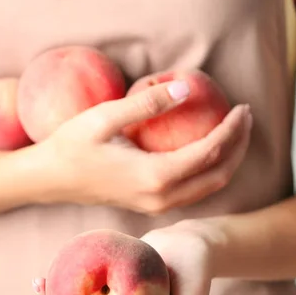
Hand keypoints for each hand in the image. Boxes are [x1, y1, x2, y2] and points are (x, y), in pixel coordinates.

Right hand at [41, 80, 252, 214]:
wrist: (49, 180)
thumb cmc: (71, 146)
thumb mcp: (104, 117)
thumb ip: (147, 104)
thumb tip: (186, 89)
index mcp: (155, 177)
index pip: (209, 152)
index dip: (231, 129)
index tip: (242, 107)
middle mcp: (161, 197)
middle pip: (218, 174)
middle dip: (239, 146)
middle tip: (246, 117)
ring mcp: (157, 205)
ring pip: (209, 186)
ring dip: (228, 159)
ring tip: (236, 131)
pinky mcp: (151, 205)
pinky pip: (194, 190)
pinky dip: (211, 170)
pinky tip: (209, 149)